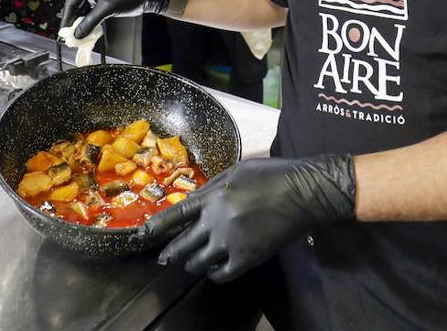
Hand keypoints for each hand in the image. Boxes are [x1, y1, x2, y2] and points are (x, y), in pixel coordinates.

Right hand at [60, 0, 171, 38]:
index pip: (71, 2)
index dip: (66, 19)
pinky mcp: (102, 2)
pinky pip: (90, 14)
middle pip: (75, 7)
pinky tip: (87, 32)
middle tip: (70, 37)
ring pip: (83, 12)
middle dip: (73, 22)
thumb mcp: (107, 9)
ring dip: (81, 24)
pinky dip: (89, 23)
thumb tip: (77, 34)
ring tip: (78, 37)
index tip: (64, 32)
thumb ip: (90, 22)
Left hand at [145, 154, 355, 283]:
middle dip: (170, 253)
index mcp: (212, 197)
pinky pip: (221, 274)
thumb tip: (196, 200)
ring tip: (191, 264)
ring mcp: (230, 242)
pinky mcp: (247, 258)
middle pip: (182, 244)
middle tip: (164, 259)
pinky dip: (214, 274)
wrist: (301, 192)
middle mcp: (215, 221)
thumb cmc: (270, 175)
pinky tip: (214, 270)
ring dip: (191, 264)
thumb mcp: (235, 171)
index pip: (175, 215)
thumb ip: (213, 187)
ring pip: (198, 262)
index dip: (157, 227)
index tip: (144, 234)